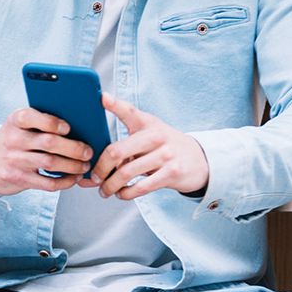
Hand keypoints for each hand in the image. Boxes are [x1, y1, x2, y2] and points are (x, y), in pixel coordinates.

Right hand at [0, 108, 95, 195]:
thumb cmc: (12, 141)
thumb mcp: (18, 126)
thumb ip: (39, 122)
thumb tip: (78, 122)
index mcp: (14, 121)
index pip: (30, 117)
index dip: (52, 122)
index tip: (68, 128)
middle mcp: (13, 140)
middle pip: (48, 142)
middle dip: (73, 147)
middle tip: (87, 151)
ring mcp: (15, 161)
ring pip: (50, 163)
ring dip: (73, 165)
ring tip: (84, 165)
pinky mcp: (20, 179)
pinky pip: (47, 183)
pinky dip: (65, 182)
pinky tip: (73, 178)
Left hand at [78, 96, 209, 199]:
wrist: (199, 160)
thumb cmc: (164, 147)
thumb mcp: (149, 136)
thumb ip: (124, 147)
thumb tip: (92, 170)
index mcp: (148, 123)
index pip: (130, 112)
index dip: (115, 104)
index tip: (103, 98)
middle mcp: (156, 136)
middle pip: (117, 152)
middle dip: (100, 169)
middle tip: (93, 178)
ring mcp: (165, 155)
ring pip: (126, 173)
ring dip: (110, 186)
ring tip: (104, 191)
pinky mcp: (171, 173)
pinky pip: (141, 187)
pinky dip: (125, 194)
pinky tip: (121, 193)